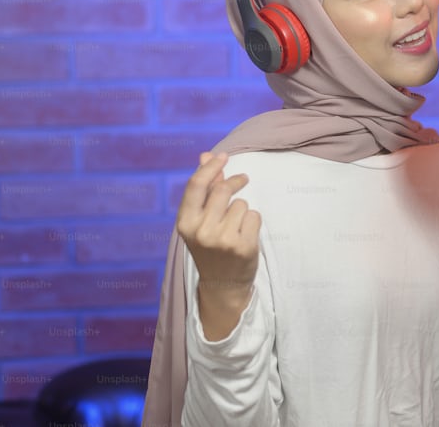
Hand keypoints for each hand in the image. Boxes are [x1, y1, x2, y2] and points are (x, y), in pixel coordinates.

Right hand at [176, 152, 261, 340]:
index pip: (196, 186)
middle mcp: (201, 231)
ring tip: (236, 226)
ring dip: (243, 209)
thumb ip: (203, 188)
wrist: (222, 283)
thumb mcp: (199, 219)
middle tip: (243, 179)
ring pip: (241, 203)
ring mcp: (222, 240)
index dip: (211, 167)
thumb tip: (206, 155)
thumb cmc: (210, 246)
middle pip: (222, 190)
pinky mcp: (243, 246)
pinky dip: (253, 222)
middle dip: (235, 182)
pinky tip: (245, 235)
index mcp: (185, 223)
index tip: (224, 156)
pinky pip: (254, 216)